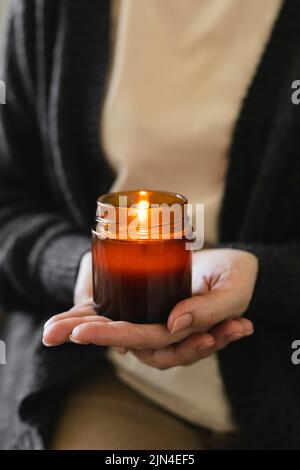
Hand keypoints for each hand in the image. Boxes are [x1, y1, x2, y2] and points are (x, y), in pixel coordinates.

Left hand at [42, 249, 256, 367]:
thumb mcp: (233, 291)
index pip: (152, 342)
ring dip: (82, 330)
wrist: (231, 262)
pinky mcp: (142, 302)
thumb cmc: (234, 275)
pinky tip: (58, 325)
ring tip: (51, 331)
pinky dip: (86, 316)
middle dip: (92, 337)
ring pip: (115, 330)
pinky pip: (113, 313)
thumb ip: (211, 310)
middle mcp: (163, 333)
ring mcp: (151, 318)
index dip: (121, 336)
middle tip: (60, 332)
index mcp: (185, 337)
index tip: (85, 331)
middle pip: (125, 340)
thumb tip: (174, 324)